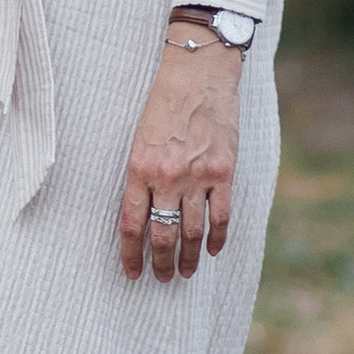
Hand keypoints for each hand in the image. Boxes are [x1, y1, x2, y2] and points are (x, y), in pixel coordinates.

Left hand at [118, 28, 240, 280]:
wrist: (197, 74)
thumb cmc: (163, 104)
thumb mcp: (138, 138)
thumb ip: (140, 176)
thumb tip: (140, 215)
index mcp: (138, 168)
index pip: (130, 224)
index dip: (130, 254)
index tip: (131, 273)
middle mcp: (167, 177)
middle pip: (162, 235)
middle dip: (159, 263)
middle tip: (160, 279)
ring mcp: (198, 176)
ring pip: (191, 232)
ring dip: (187, 258)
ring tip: (184, 273)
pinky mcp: (224, 172)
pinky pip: (220, 216)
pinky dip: (216, 238)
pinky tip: (211, 250)